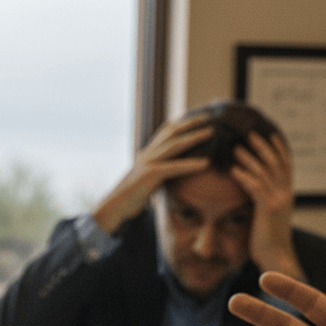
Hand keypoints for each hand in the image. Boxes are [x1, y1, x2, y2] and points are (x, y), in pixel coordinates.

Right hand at [93, 115, 212, 234]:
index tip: (197, 118)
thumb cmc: (130, 199)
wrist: (114, 208)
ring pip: (175, 145)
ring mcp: (148, 163)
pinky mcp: (149, 175)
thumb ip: (157, 174)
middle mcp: (147, 154)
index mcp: (146, 154)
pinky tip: (206, 163)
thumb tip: (169, 175)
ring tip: (211, 133)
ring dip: (194, 137)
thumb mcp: (146, 181)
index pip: (165, 132)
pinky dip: (191, 165)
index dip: (181, 123)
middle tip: (209, 117)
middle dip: (191, 123)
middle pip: (171, 132)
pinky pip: (174, 167)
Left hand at [229, 131, 304, 278]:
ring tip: (236, 147)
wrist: (278, 260)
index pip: (285, 165)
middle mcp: (285, 193)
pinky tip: (233, 170)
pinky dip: (244, 176)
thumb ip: (264, 204)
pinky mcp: (268, 210)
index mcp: (287, 194)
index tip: (269, 134)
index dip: (278, 148)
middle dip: (262, 146)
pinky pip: (255, 188)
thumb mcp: (268, 218)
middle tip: (249, 133)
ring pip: (264, 172)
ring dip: (249, 158)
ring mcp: (278, 200)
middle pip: (275, 162)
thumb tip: (254, 197)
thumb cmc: (268, 244)